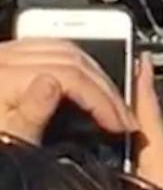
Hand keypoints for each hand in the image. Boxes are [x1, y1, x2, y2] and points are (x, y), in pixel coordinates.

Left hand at [0, 39, 136, 144]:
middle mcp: (1, 59)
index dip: (102, 99)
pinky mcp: (1, 60)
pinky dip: (73, 61)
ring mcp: (1, 56)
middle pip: (70, 57)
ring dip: (93, 71)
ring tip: (110, 98)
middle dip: (104, 86)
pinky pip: (46, 48)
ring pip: (62, 47)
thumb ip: (28, 114)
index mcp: (2, 77)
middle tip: (124, 114)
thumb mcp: (5, 141)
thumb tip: (54, 85)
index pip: (69, 76)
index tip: (121, 122)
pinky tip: (84, 79)